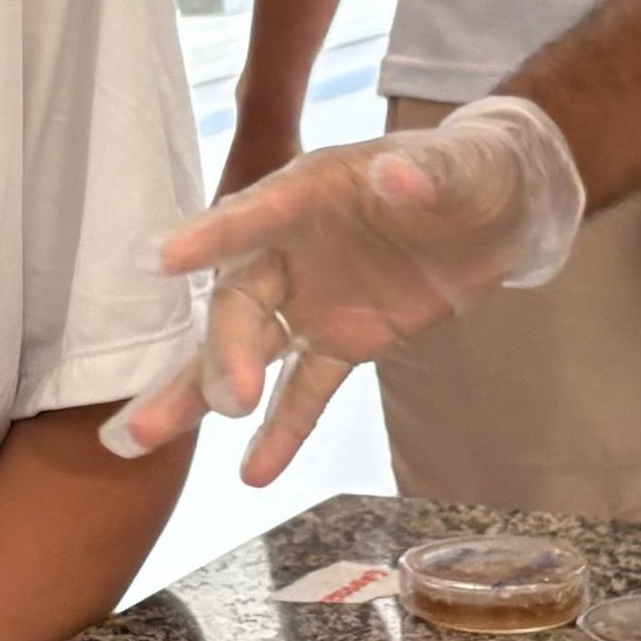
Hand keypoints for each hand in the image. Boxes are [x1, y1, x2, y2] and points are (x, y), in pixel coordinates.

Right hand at [100, 97, 585, 487]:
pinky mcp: (343, 342)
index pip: (253, 214)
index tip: (164, 260)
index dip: (212, 236)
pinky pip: (305, 390)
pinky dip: (282, 430)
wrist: (499, 208)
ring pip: (247, 350)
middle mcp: (292, 247)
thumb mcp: (460, 165)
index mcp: (310, 193)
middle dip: (224, 348)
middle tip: (227, 398)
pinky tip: (254, 474)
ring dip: (202, 392)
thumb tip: (395, 177)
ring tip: (141, 438)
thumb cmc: (467, 169)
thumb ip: (426, 174)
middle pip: (240, 300)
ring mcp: (312, 300)